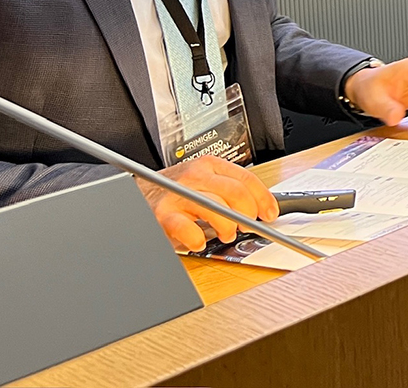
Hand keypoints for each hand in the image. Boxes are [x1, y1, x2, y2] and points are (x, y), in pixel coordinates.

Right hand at [138, 155, 277, 251]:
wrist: (138, 193)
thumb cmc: (174, 190)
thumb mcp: (202, 182)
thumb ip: (227, 189)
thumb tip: (257, 207)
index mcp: (208, 165)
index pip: (245, 178)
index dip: (263, 199)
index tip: (269, 214)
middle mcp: (194, 176)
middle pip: (236, 193)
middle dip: (248, 214)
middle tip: (247, 226)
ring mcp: (178, 194)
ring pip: (217, 209)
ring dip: (227, 227)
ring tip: (226, 233)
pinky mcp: (163, 214)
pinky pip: (188, 229)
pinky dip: (198, 239)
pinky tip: (199, 240)